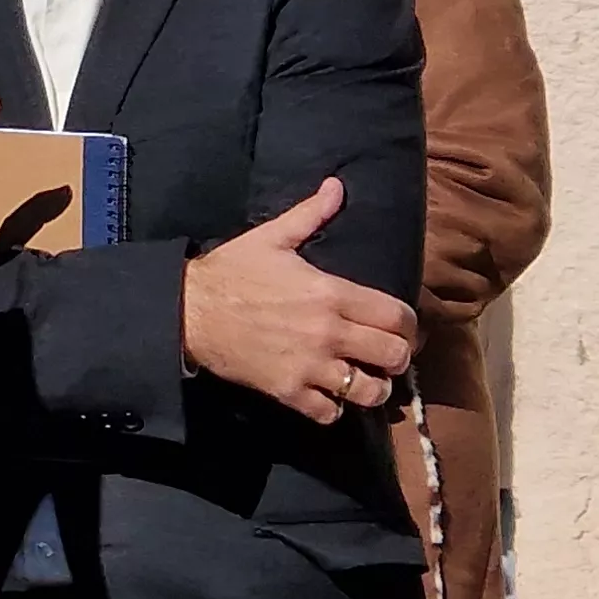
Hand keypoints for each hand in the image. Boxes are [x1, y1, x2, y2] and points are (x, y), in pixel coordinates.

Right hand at [182, 179, 420, 422]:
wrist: (188, 312)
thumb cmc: (231, 272)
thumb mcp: (272, 237)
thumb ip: (310, 214)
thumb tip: (337, 185)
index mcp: (331, 292)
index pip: (396, 316)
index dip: (410, 326)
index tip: (405, 329)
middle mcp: (327, 332)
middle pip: (392, 355)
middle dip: (398, 357)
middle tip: (388, 355)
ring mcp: (309, 366)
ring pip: (368, 391)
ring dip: (373, 387)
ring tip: (365, 379)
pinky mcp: (287, 390)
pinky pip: (329, 413)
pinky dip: (335, 408)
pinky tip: (330, 395)